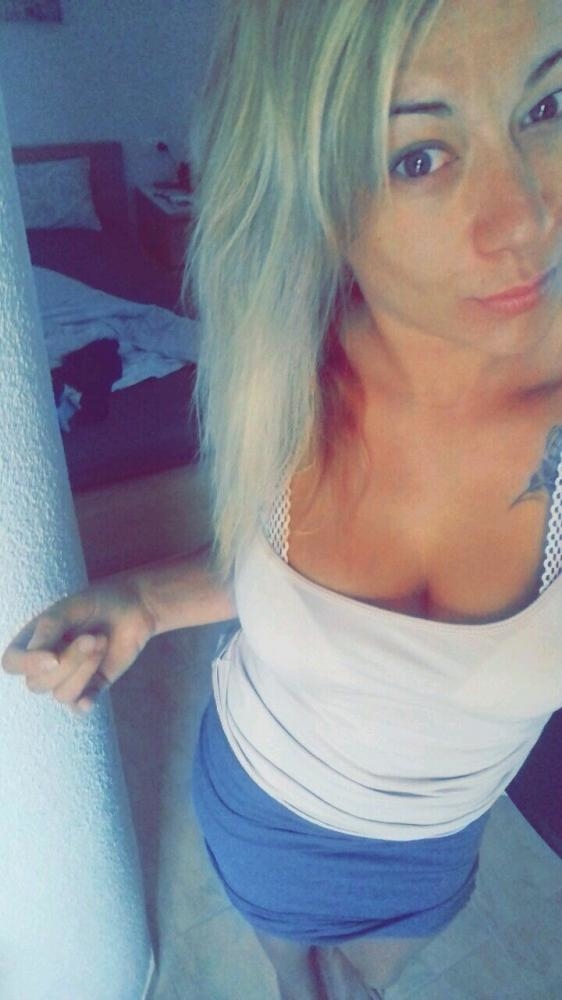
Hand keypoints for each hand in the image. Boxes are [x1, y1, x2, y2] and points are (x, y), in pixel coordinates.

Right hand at [1, 574, 155, 715]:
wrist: (135, 606)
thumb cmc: (98, 602)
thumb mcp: (68, 610)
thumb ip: (48, 631)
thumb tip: (40, 659)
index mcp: (34, 640)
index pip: (12, 662)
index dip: (27, 665)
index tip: (53, 657)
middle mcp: (46, 662)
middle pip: (38, 683)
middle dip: (69, 662)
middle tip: (93, 637)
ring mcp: (69, 676)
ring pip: (61, 694)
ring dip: (84, 671)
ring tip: (102, 643)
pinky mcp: (92, 686)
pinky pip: (79, 706)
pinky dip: (84, 704)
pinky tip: (90, 699)